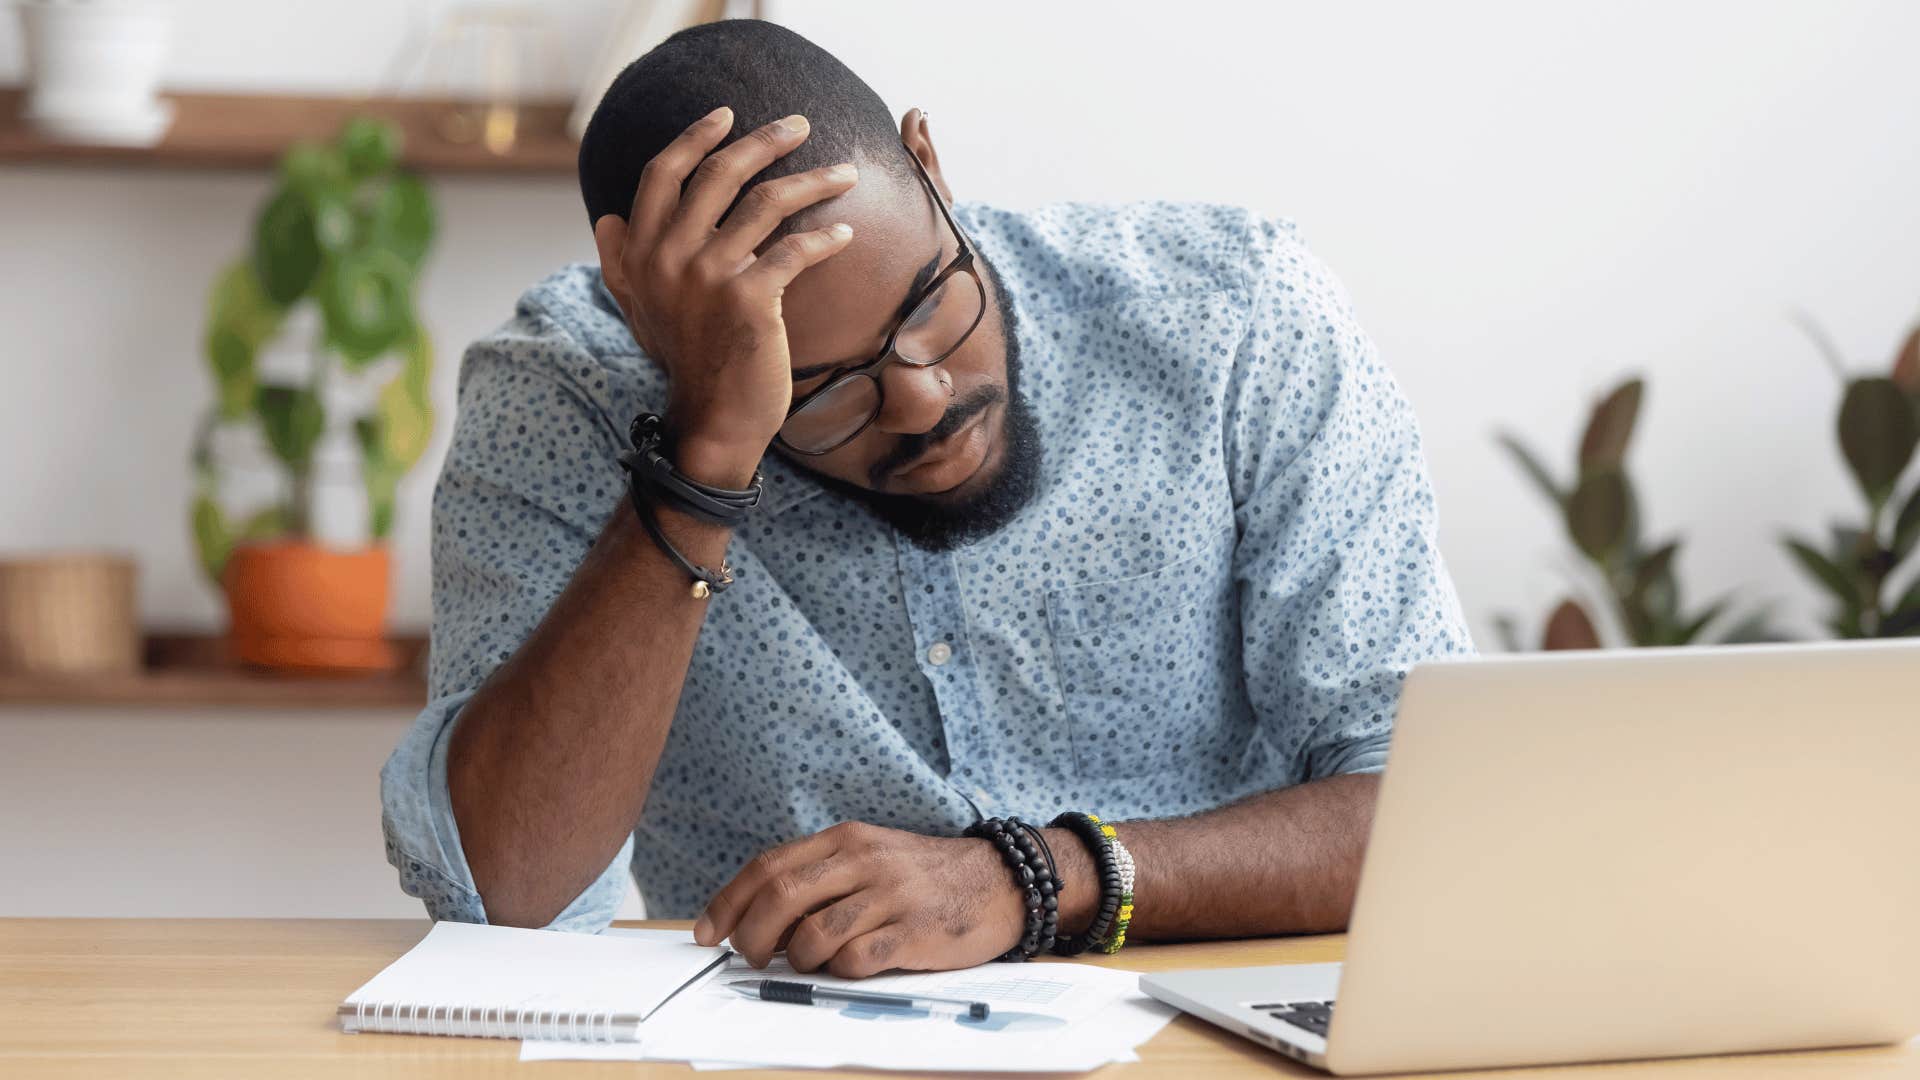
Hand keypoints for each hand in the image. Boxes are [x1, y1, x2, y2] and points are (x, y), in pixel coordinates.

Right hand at [591, 107, 859, 482]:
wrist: (711, 421)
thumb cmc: (684, 361)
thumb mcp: (637, 308)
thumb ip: (621, 261)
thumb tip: (605, 218)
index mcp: (641, 251)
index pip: (663, 174)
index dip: (695, 138)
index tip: (727, 115)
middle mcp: (669, 256)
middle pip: (720, 174)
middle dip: (765, 140)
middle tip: (800, 123)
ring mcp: (709, 275)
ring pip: (767, 203)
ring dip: (813, 180)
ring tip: (846, 172)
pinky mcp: (750, 299)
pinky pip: (796, 250)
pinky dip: (826, 237)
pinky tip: (846, 232)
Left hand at [693, 822, 1027, 977]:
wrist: (999, 881)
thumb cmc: (923, 876)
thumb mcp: (869, 856)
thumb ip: (819, 878)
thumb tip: (759, 920)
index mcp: (845, 839)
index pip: (768, 866)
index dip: (728, 901)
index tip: (705, 931)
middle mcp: (863, 861)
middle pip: (781, 897)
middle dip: (750, 935)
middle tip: (748, 957)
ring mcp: (890, 896)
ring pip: (813, 934)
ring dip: (797, 959)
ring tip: (806, 963)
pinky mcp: (913, 933)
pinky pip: (856, 960)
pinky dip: (839, 971)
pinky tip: (849, 966)